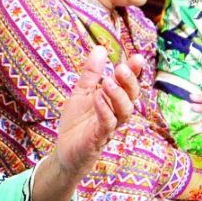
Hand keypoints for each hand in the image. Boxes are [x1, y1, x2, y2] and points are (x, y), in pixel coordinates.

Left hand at [55, 47, 142, 177]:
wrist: (64, 152)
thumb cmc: (76, 123)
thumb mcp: (81, 93)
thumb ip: (91, 73)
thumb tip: (100, 48)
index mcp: (113, 102)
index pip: (128, 86)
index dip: (134, 73)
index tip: (137, 58)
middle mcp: (116, 114)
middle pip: (131, 98)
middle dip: (129, 83)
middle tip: (122, 69)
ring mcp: (109, 127)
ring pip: (124, 112)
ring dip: (117, 95)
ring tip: (108, 81)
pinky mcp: (99, 139)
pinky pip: (107, 124)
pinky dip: (104, 110)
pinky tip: (98, 97)